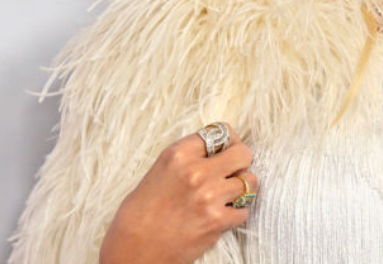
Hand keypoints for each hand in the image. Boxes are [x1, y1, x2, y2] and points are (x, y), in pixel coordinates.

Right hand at [99, 123, 255, 263]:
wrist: (132, 250)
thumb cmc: (139, 213)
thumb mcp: (159, 171)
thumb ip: (187, 159)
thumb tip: (215, 152)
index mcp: (178, 154)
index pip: (220, 132)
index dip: (227, 142)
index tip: (225, 151)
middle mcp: (196, 171)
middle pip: (243, 153)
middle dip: (241, 162)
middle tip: (232, 172)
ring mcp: (209, 196)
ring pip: (250, 181)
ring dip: (241, 189)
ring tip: (227, 195)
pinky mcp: (216, 221)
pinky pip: (244, 210)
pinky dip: (236, 214)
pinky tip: (221, 215)